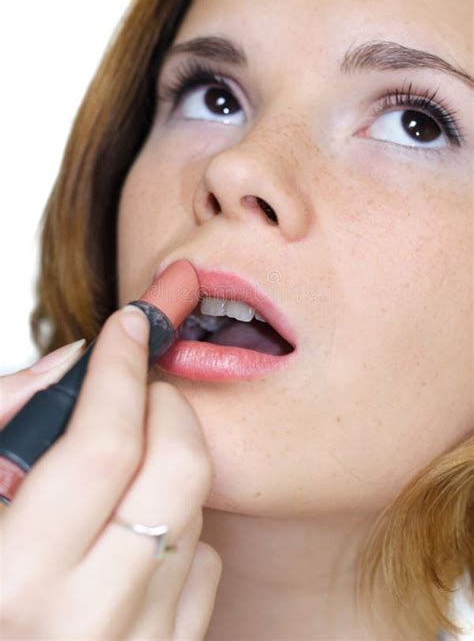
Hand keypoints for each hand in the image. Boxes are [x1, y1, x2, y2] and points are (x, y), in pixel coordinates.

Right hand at [0, 306, 221, 639]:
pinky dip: (176, 529)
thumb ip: (5, 417)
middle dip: (166, 405)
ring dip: (165, 465)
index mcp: (14, 578)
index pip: (103, 445)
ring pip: (194, 509)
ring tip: (120, 470)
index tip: (130, 325)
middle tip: (139, 393)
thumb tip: (76, 362)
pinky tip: (131, 531)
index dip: (121, 368)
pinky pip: (204, 565)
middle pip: (177, 469)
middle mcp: (86, 620)